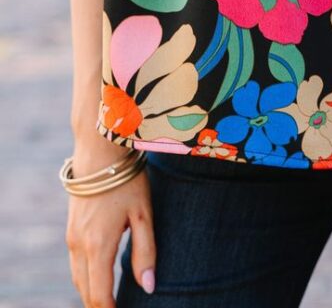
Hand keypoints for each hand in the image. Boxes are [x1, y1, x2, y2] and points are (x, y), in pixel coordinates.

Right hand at [65, 139, 155, 307]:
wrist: (98, 150)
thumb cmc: (126, 180)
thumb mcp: (143, 214)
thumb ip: (146, 252)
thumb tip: (149, 287)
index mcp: (98, 246)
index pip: (100, 295)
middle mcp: (79, 245)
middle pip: (86, 291)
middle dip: (99, 305)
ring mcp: (71, 237)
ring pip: (78, 278)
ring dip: (91, 292)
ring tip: (110, 299)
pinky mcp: (71, 228)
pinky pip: (75, 263)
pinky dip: (86, 276)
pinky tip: (99, 275)